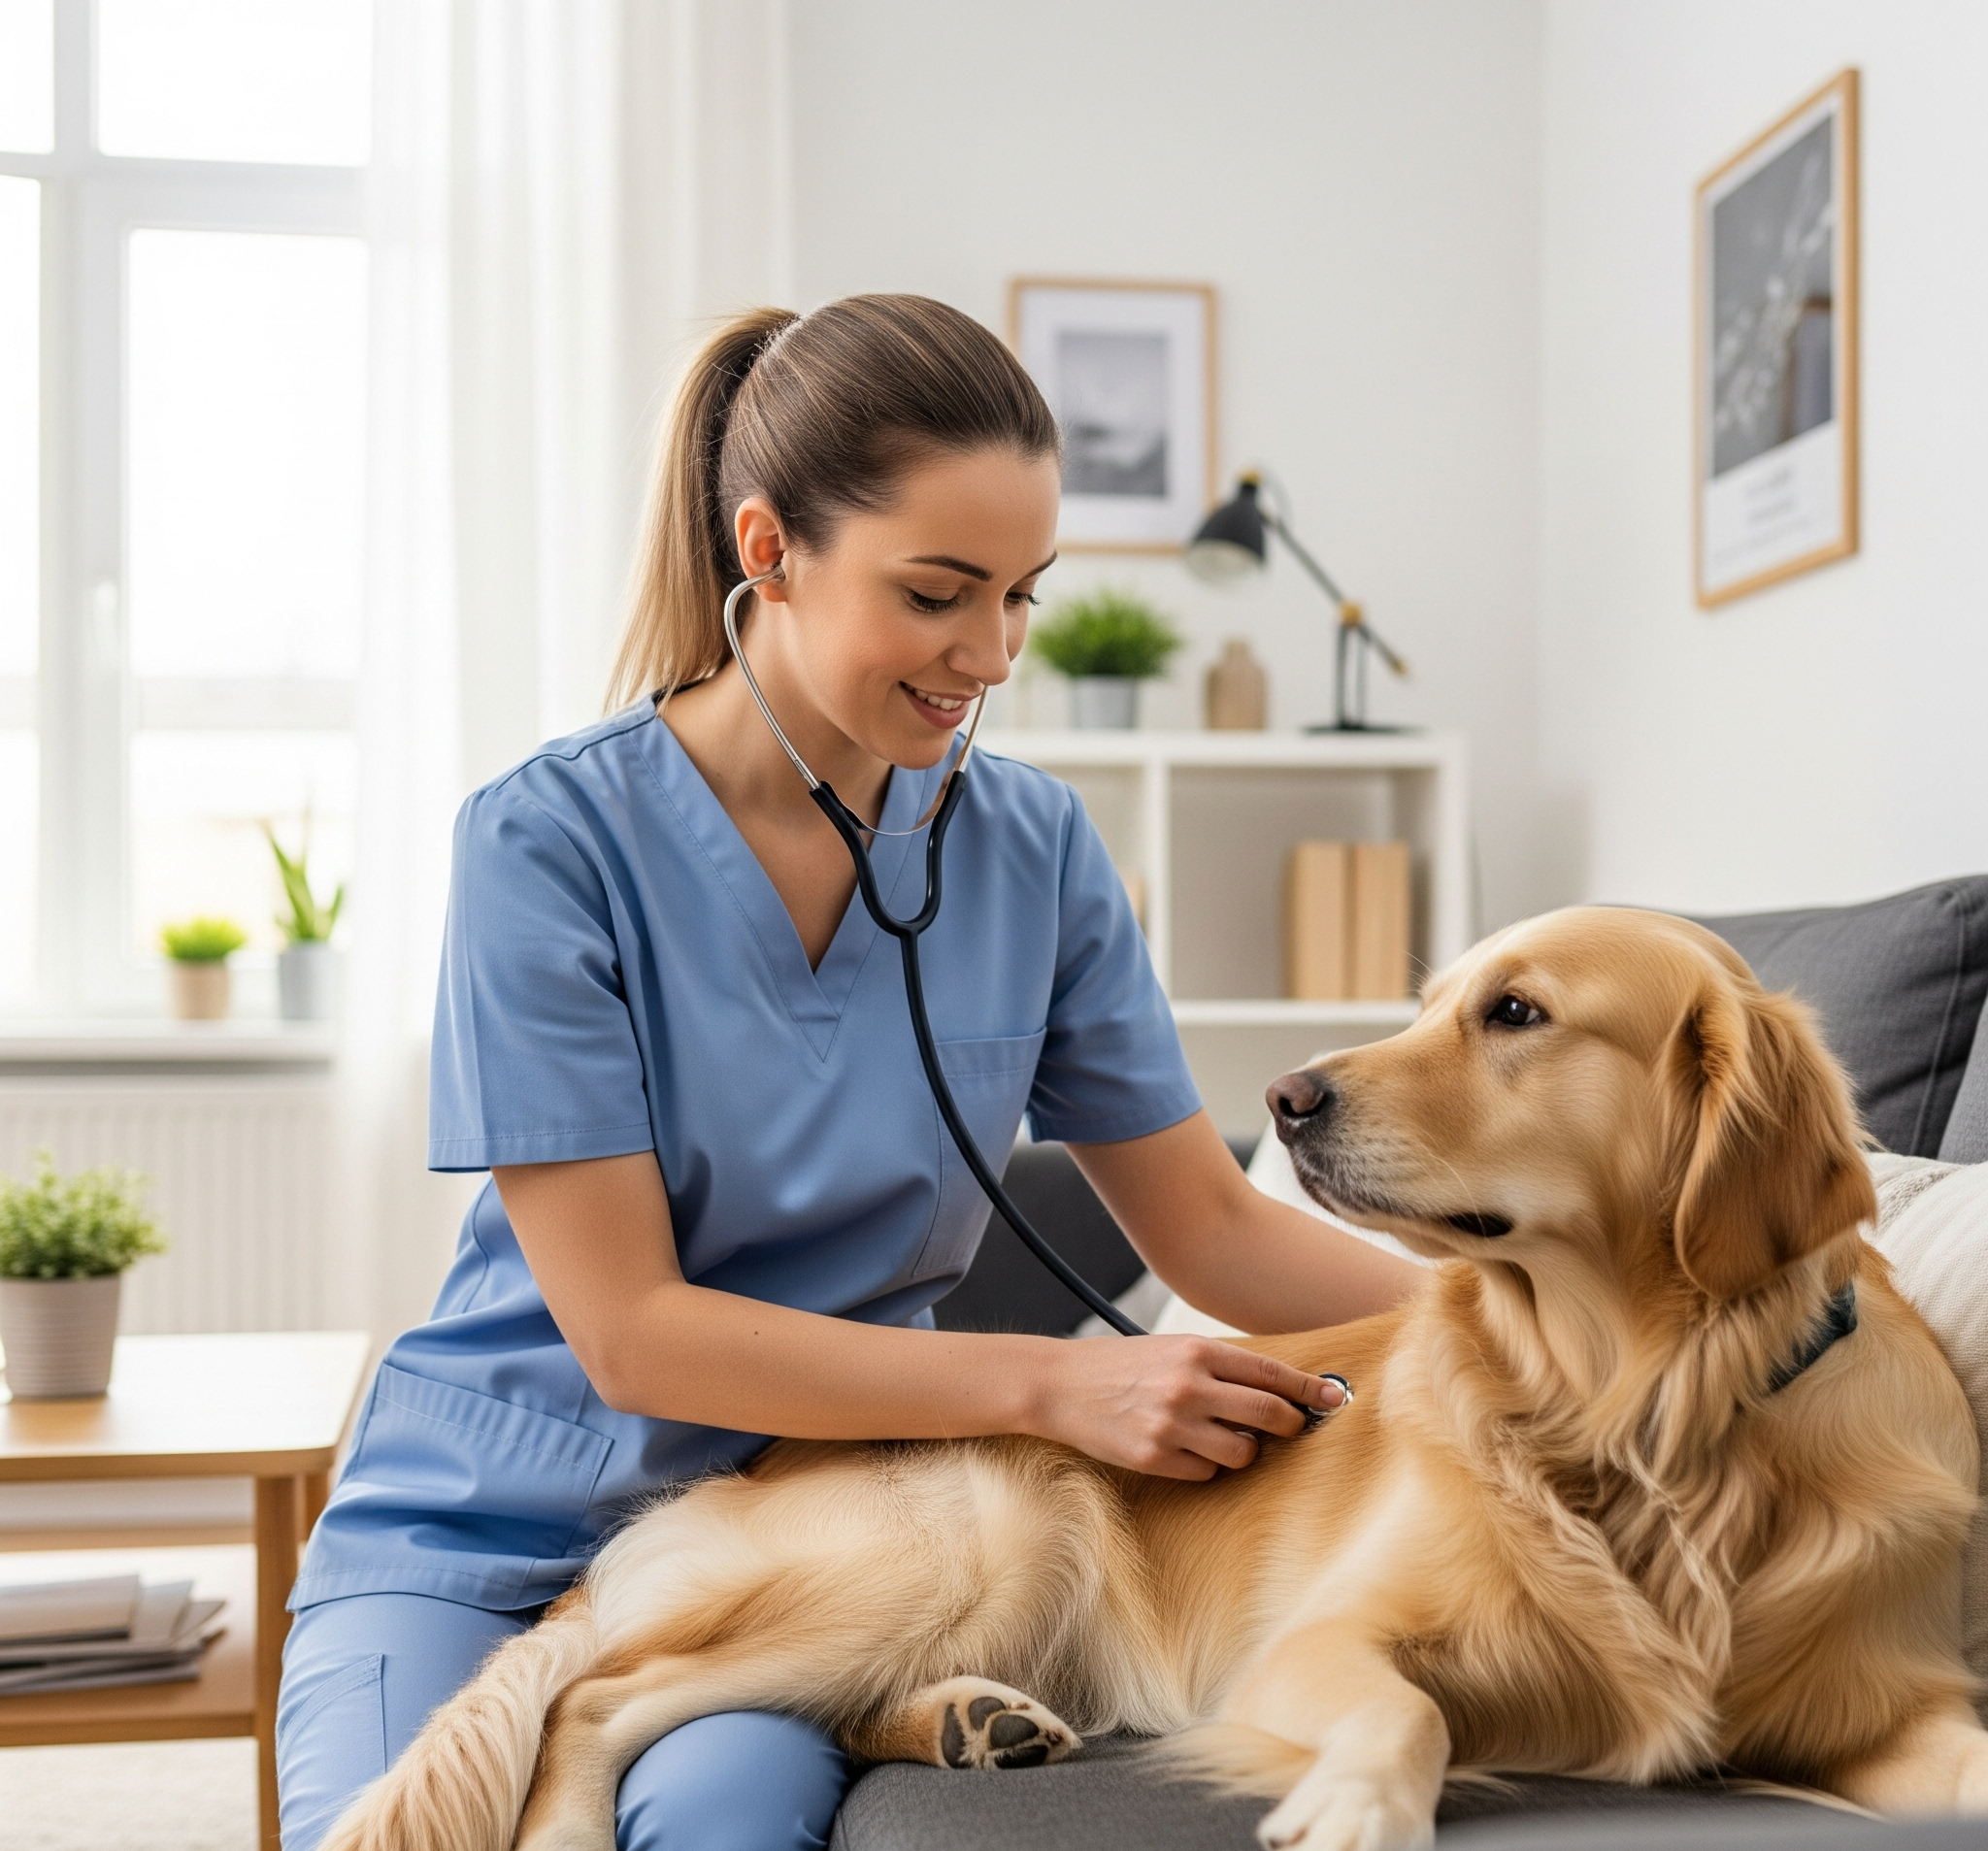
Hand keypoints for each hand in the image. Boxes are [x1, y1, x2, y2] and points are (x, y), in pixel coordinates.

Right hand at [1026, 1336, 1346, 1480]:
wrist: (1061, 1385)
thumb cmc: (1124, 1365)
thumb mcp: (1171, 1350)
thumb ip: (1219, 1367)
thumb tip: (1278, 1389)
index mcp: (1196, 1352)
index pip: (1270, 1373)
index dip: (1310, 1388)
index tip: (1336, 1398)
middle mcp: (1188, 1386)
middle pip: (1269, 1413)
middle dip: (1291, 1425)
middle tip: (1293, 1428)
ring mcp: (1171, 1424)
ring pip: (1242, 1451)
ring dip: (1244, 1449)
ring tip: (1223, 1437)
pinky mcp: (1153, 1457)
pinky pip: (1206, 1473)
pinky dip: (1206, 1466)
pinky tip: (1185, 1449)